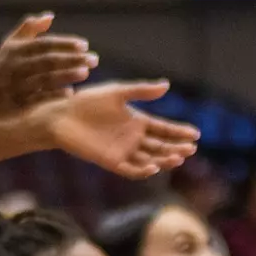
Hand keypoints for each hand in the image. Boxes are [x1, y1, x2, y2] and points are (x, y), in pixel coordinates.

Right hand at [0, 13, 95, 115]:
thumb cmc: (1, 67)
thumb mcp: (10, 45)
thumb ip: (29, 28)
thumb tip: (50, 16)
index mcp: (15, 51)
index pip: (44, 44)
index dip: (64, 43)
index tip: (84, 45)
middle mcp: (15, 67)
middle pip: (48, 61)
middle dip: (72, 59)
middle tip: (94, 59)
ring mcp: (16, 86)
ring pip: (45, 79)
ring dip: (66, 76)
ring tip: (85, 73)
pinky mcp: (17, 103)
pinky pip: (39, 99)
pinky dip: (54, 95)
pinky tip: (70, 93)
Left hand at [36, 81, 199, 178]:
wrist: (60, 116)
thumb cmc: (85, 102)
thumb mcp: (116, 93)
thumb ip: (140, 91)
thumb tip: (166, 85)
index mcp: (137, 121)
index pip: (164, 129)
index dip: (179, 132)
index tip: (195, 134)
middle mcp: (133, 138)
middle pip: (161, 146)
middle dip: (176, 148)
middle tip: (190, 148)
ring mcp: (123, 151)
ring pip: (150, 159)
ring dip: (164, 160)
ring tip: (178, 157)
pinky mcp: (110, 161)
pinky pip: (130, 169)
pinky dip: (142, 170)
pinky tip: (153, 167)